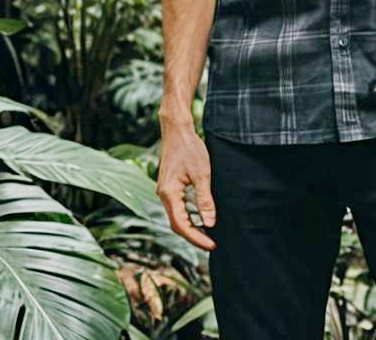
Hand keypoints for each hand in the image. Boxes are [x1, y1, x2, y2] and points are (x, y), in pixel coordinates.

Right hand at [155, 126, 216, 250]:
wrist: (177, 130)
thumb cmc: (190, 148)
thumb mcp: (202, 173)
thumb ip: (204, 199)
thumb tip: (210, 222)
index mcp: (169, 194)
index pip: (181, 225)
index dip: (196, 238)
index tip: (211, 244)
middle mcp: (163, 195)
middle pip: (177, 224)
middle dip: (194, 236)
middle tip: (211, 243)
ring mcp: (164, 191)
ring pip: (176, 216)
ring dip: (191, 227)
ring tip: (208, 234)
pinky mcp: (168, 186)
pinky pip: (177, 207)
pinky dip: (188, 216)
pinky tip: (199, 217)